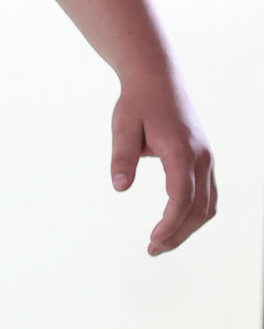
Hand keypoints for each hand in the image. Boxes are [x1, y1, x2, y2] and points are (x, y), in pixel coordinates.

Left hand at [110, 70, 215, 254]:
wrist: (157, 78)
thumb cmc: (137, 103)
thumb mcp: (122, 126)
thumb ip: (122, 157)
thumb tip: (120, 187)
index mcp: (181, 150)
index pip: (182, 197)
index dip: (170, 224)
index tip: (152, 241)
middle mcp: (201, 156)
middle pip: (199, 207)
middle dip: (177, 233)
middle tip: (152, 250)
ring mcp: (206, 157)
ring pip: (208, 204)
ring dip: (188, 227)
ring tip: (161, 242)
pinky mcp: (204, 158)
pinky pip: (208, 194)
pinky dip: (195, 213)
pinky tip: (175, 223)